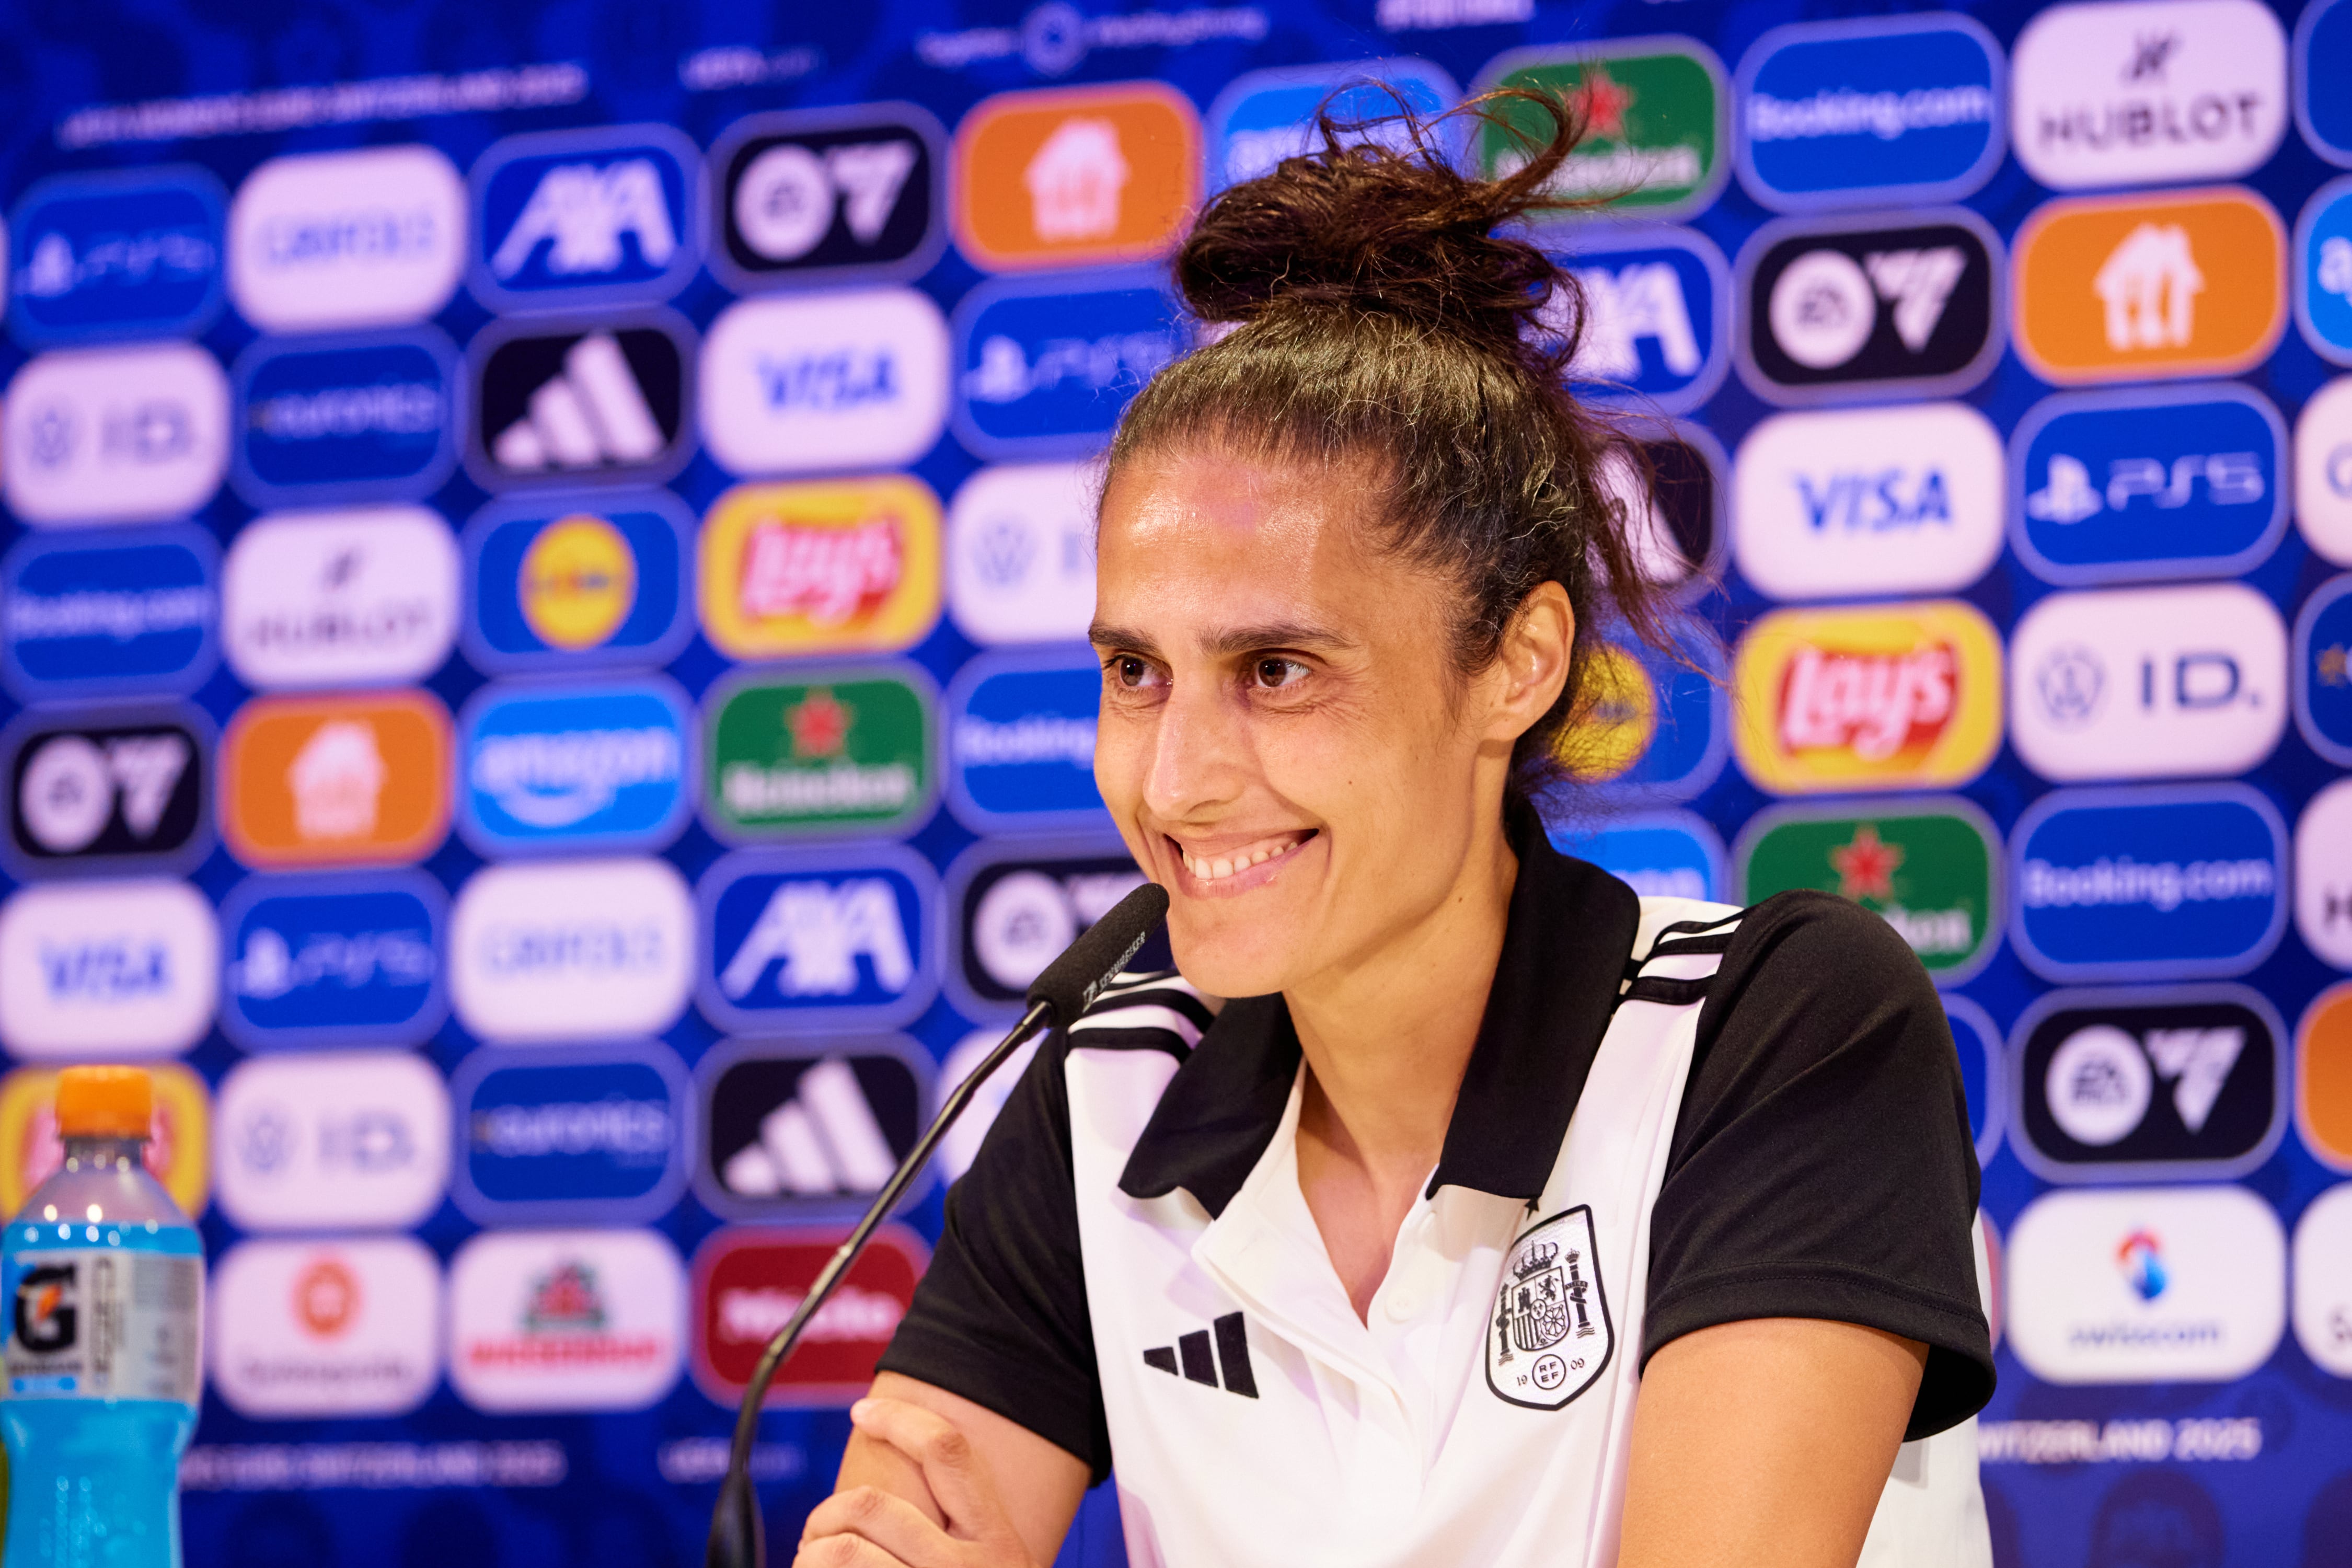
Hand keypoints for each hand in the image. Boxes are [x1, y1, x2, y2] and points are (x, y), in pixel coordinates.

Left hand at [796, 1397, 1038, 1567]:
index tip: (863, 1412)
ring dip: (811, 1557)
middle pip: (869, 1505)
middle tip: (821, 1535)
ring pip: (841, 1551)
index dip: (901, 1420)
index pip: (949, 1452)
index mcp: (999, 1543)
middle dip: (826, 1514)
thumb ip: (956, 1534)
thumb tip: (880, 1496)